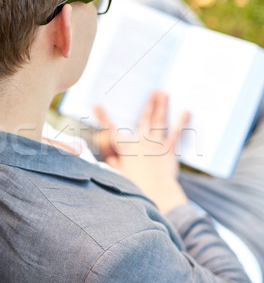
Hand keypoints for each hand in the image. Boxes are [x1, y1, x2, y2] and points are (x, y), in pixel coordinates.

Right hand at [94, 91, 188, 213]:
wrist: (155, 191)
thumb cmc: (136, 186)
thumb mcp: (120, 175)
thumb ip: (115, 165)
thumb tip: (112, 160)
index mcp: (126, 147)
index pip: (111, 130)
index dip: (102, 117)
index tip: (96, 104)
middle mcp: (141, 141)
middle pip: (145, 118)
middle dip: (148, 104)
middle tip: (153, 91)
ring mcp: (156, 143)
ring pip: (159, 120)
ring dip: (161, 105)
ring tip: (163, 93)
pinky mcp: (169, 149)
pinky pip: (176, 132)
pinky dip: (182, 121)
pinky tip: (186, 111)